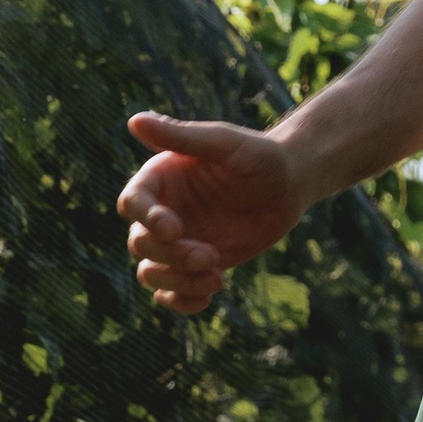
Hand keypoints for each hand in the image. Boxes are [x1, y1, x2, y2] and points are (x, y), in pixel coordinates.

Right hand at [119, 111, 307, 315]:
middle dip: (170, 255)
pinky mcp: (194, 265)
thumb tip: (135, 120)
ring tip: (215, 276)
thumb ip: (181, 136)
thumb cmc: (257, 155)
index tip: (173, 228)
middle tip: (209, 255)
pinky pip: (173, 293)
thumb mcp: (223, 143)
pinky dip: (181, 302)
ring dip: (177, 281)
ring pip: (152, 273)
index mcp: (159, 180)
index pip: (133, 203)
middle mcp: (160, 213)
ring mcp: (176, 242)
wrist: (289, 184)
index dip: (146, 218)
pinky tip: (207, 298)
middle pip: (140, 244)